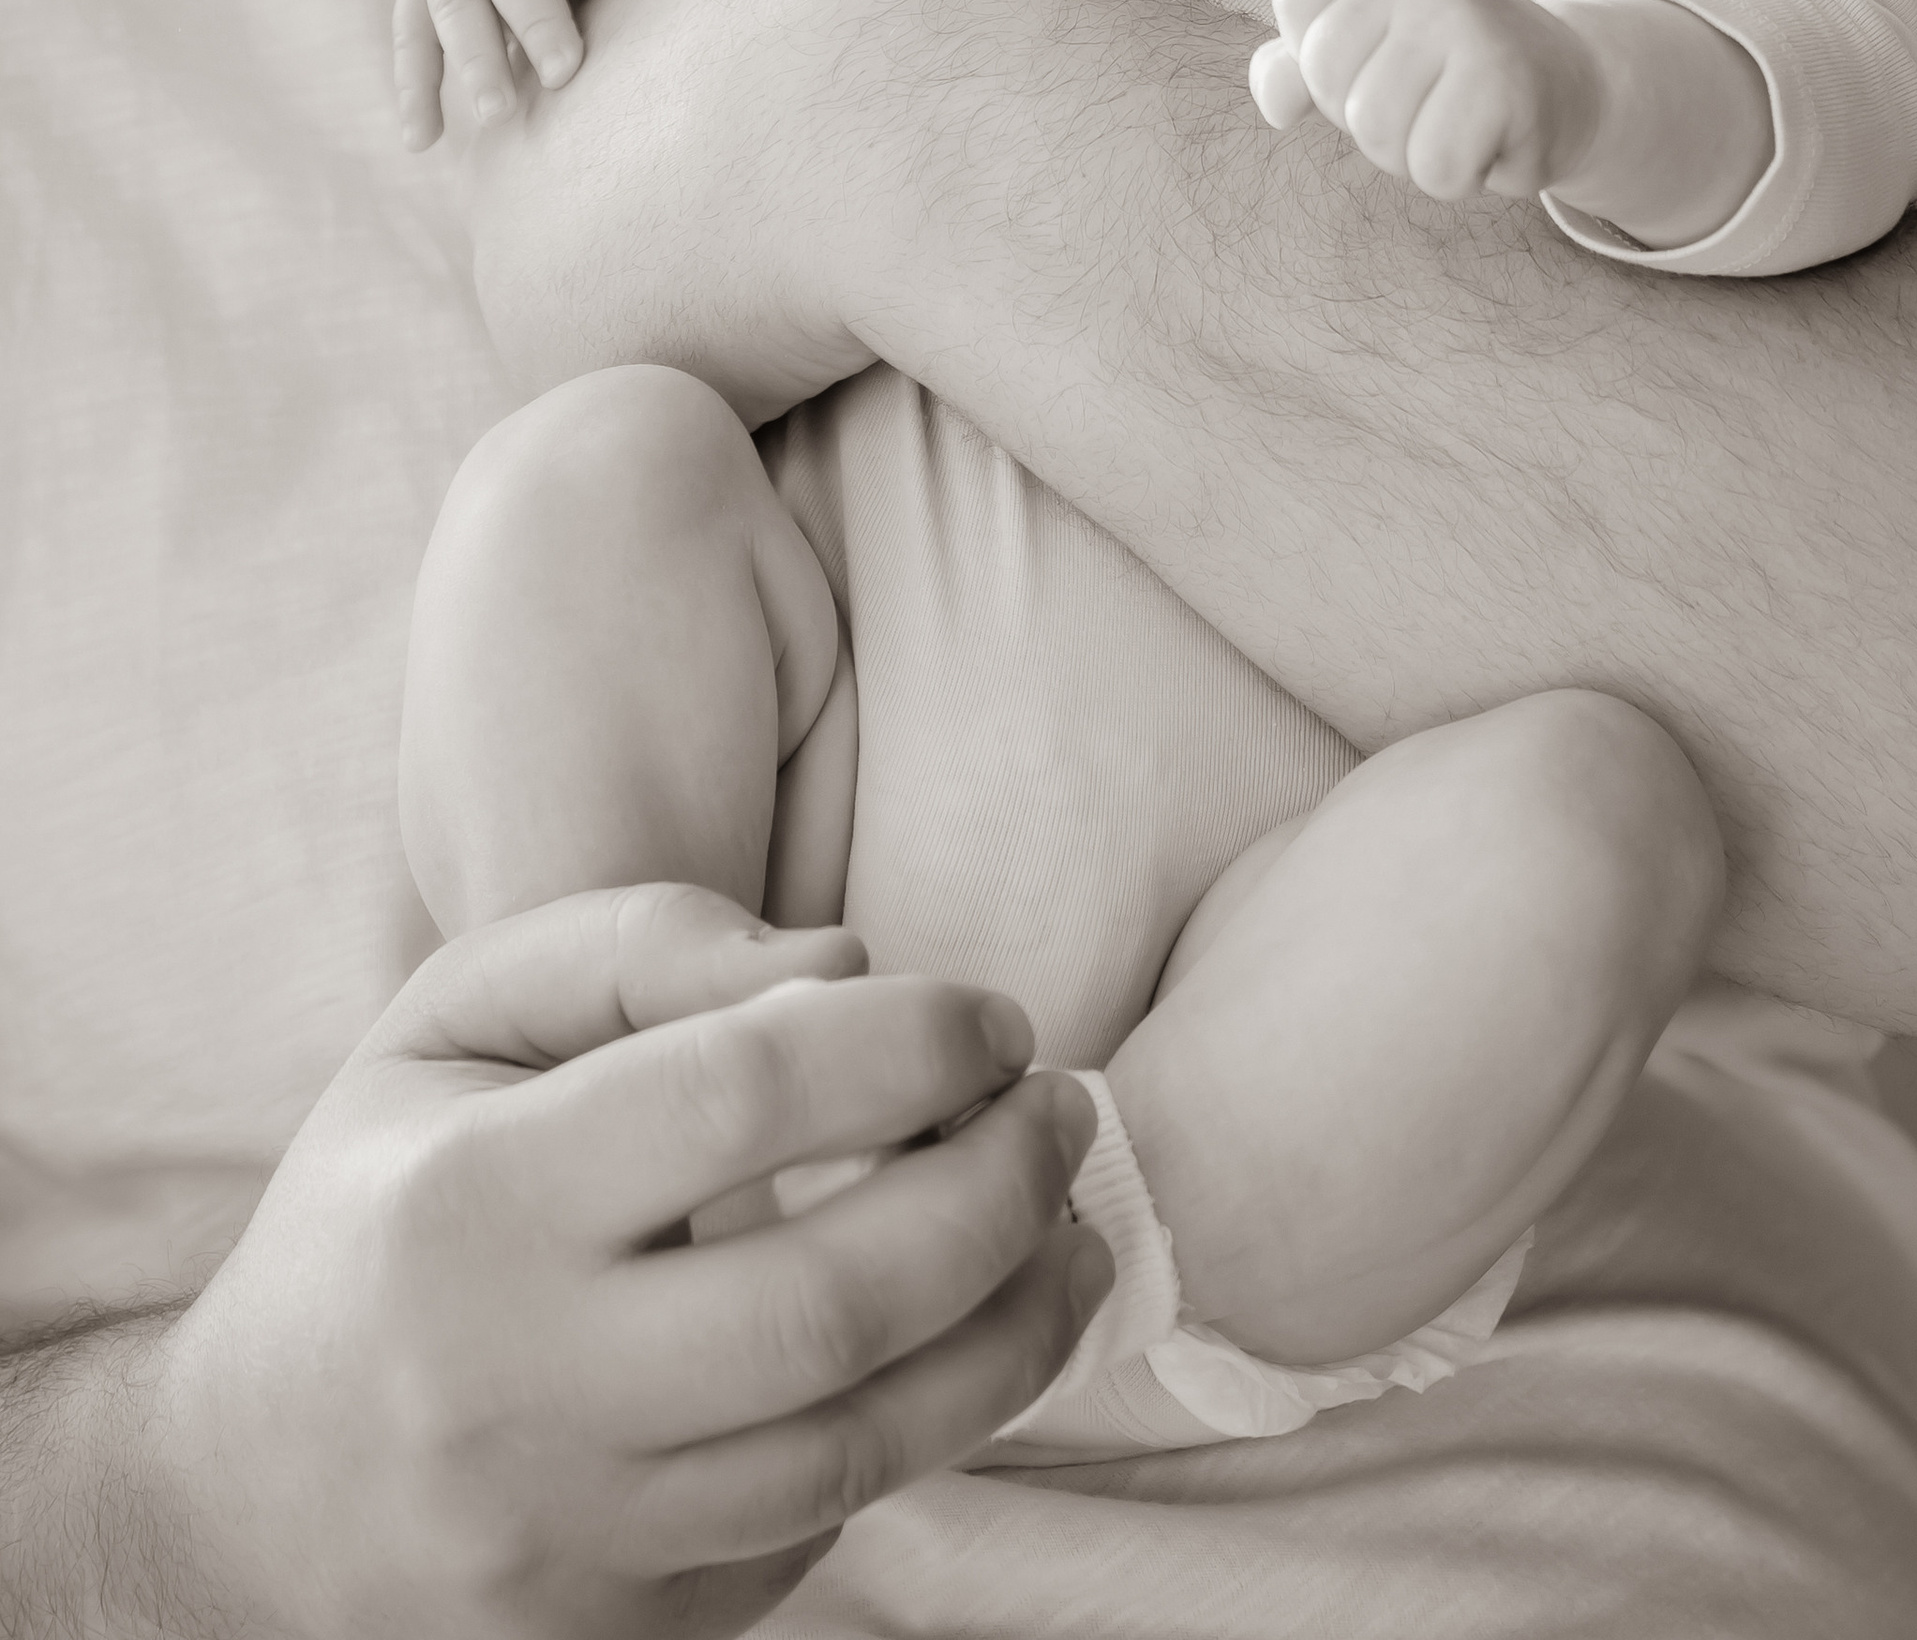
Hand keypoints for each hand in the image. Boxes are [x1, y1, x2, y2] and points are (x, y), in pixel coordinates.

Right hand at [147, 885, 1106, 1636]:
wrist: (245, 1495)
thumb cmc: (383, 1202)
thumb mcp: (458, 1019)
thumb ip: (645, 947)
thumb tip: (845, 966)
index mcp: (470, 1206)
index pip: (743, 1096)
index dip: (907, 1043)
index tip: (991, 1019)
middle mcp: (520, 1389)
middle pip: (834, 1296)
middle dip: (997, 1188)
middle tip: (1061, 1113)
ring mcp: (576, 1540)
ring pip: (862, 1443)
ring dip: (1014, 1326)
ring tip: (1070, 1228)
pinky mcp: (628, 1637)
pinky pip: (820, 1526)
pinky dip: (923, 1427)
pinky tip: (971, 1338)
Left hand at [1251, 0, 1601, 202]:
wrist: (1568, 88)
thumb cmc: (1448, 75)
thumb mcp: (1367, 57)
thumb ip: (1297, 68)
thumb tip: (1276, 104)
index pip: (1296, 11)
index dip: (1326, 59)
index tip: (1386, 59)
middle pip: (1328, 83)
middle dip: (1369, 120)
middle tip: (1431, 101)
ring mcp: (1463, 20)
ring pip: (1376, 132)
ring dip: (1412, 156)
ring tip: (1457, 124)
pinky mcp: (1502, 79)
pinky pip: (1433, 167)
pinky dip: (1457, 178)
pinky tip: (1490, 144)